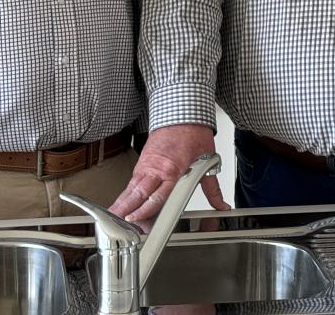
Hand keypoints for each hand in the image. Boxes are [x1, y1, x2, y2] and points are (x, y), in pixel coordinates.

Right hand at [108, 124, 227, 222]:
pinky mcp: (143, 160)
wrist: (183, 111)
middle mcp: (156, 168)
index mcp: (173, 169)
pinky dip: (126, 192)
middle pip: (138, 193)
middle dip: (126, 209)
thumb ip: (213, 189)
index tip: (136, 220)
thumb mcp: (207, 161)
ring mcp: (147, 163)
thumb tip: (221, 205)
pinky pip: (133, 179)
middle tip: (117, 222)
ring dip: (122, 201)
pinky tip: (121, 202)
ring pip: (132, 186)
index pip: (156, 195)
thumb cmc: (194, 134)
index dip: (144, 210)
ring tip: (112, 216)